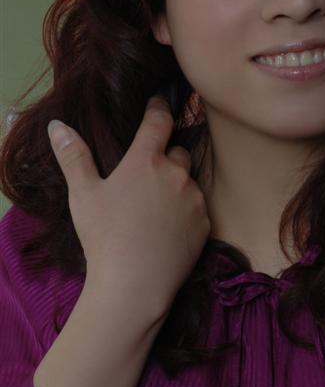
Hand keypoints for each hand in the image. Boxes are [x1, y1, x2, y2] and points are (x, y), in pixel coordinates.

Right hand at [48, 94, 211, 321]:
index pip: (159, 121)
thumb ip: (73, 157)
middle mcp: (176, 174)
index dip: (159, 108)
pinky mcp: (205, 225)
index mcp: (146, 160)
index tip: (160, 102)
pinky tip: (168, 229)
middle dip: (167, 156)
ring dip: (177, 186)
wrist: (134, 285)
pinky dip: (186, 212)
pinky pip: (198, 209)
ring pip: (189, 182)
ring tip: (156, 208)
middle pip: (179, 151)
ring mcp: (194, 199)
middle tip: (149, 174)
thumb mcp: (82, 195)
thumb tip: (58, 127)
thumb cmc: (104, 237)